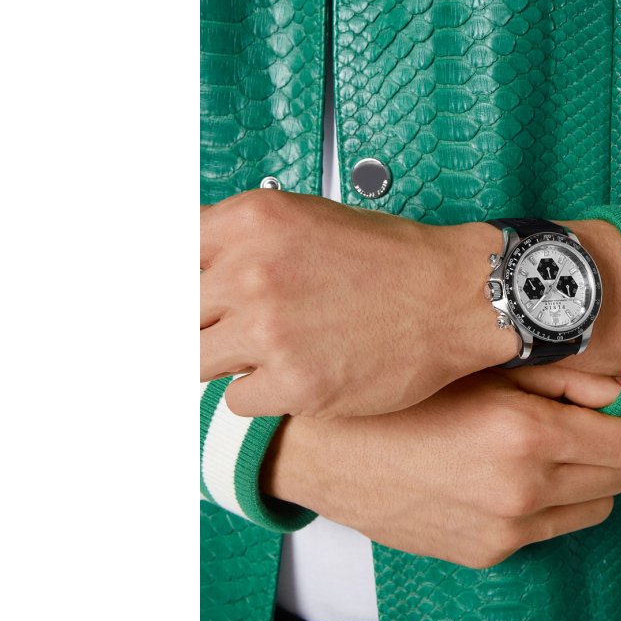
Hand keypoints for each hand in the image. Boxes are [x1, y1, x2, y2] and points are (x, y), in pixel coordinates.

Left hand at [201, 189, 518, 417]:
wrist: (456, 297)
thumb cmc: (392, 260)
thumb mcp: (306, 219)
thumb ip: (240, 239)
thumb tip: (187, 267)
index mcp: (251, 220)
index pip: (164, 257)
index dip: (171, 285)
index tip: (181, 305)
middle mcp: (252, 271)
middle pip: (175, 314)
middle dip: (197, 327)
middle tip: (229, 333)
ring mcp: (270, 331)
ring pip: (195, 363)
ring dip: (225, 362)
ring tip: (267, 353)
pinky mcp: (295, 384)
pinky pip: (237, 402)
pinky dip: (261, 393)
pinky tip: (298, 372)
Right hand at [261, 367, 620, 568]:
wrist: (326, 450)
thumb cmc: (400, 395)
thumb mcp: (484, 367)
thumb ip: (562, 376)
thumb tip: (617, 389)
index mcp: (528, 435)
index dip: (616, 418)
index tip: (593, 406)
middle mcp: (524, 492)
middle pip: (618, 479)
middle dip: (605, 448)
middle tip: (570, 424)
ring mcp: (505, 531)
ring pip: (592, 510)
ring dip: (582, 480)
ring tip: (538, 451)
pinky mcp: (486, 553)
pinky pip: (547, 530)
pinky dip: (544, 505)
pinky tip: (502, 476)